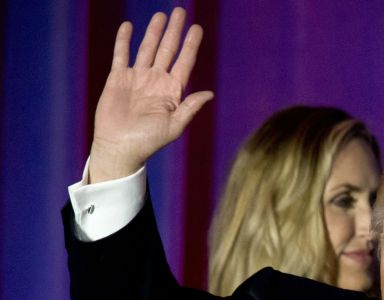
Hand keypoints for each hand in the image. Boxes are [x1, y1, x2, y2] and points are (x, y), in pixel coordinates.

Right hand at [89, 8, 213, 182]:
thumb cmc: (148, 141)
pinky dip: (123, 41)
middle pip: (167, 50)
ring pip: (147, 48)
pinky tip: (128, 26)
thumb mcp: (174, 125)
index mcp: (172, 91)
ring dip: (154, 32)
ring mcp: (137, 78)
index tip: (197, 28)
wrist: (120, 148)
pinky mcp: (118, 79)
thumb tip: (209, 93)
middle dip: (174, 31)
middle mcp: (156, 81)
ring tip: (162, 15)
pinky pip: (121, 55)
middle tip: (181, 11)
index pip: (184, 62)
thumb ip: (190, 107)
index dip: (191, 45)